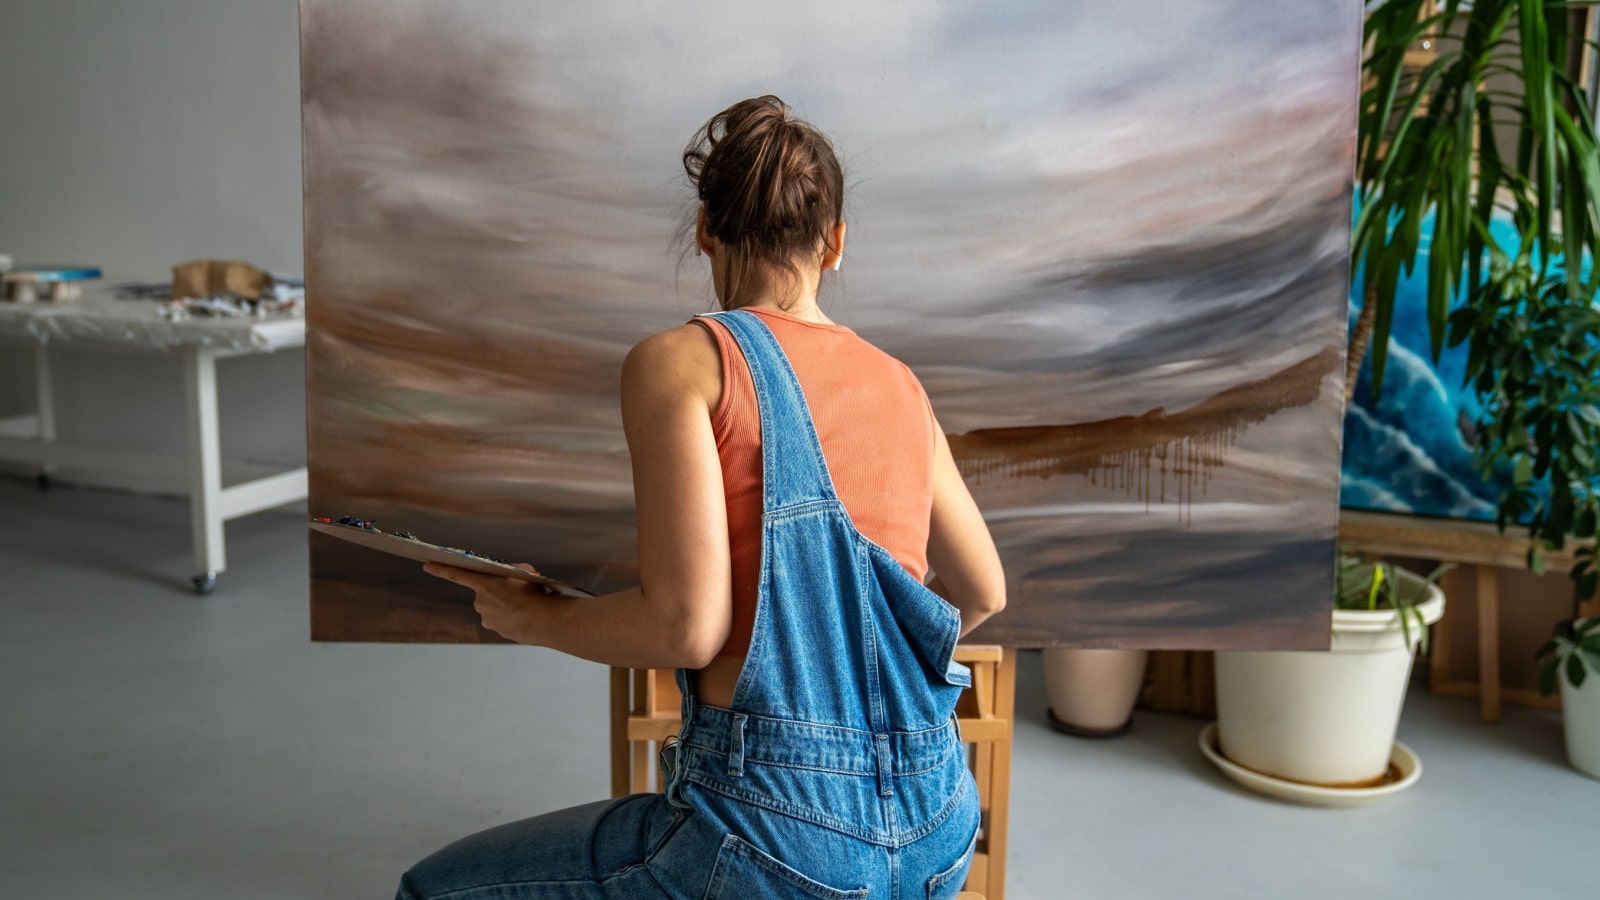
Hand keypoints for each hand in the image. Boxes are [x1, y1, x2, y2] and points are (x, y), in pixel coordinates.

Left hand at [422, 562, 550, 643]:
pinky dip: (510, 616)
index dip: (440, 569)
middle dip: (497, 591)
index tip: (427, 565)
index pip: (457, 574)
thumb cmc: (535, 594)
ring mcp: (486, 617)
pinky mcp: (496, 629)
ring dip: (504, 605)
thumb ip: (514, 570)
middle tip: (517, 591)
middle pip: (484, 592)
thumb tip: (513, 574)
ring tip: (524, 605)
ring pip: (493, 607)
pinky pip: (500, 619)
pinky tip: (523, 615)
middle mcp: (480, 601)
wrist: (545, 622)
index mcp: (484, 584)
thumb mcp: (525, 573)